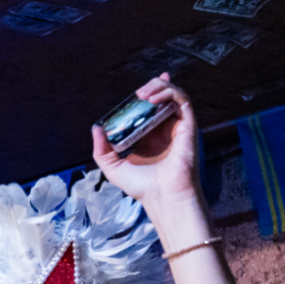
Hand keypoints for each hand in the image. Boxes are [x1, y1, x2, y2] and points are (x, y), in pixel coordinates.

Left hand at [90, 75, 200, 211]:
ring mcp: (177, 127)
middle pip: (163, 97)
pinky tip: (153, 99)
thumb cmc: (142, 187)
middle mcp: (165, 130)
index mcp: (150, 137)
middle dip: (152, 87)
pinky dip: (169, 93)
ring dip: (159, 87)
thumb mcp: (113, 167)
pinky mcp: (188, 125)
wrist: (162, 196)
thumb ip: (102, 150)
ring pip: (174, 95)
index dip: (148, 94)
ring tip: (143, 94)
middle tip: (138, 93)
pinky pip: (183, 101)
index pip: (150, 109)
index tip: (138, 91)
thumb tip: (96, 128)